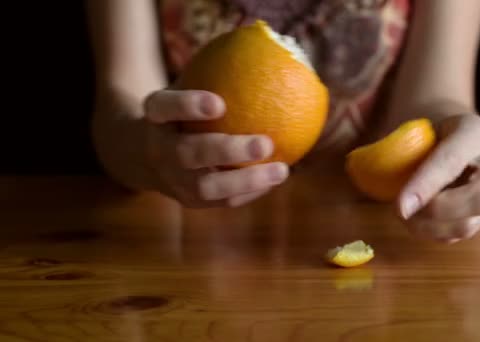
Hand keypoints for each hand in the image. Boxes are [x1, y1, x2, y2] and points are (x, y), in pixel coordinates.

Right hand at [142, 89, 288, 207]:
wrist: (144, 154)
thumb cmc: (179, 115)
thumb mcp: (183, 91)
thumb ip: (214, 78)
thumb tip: (266, 53)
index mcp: (154, 117)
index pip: (163, 107)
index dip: (187, 106)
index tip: (218, 102)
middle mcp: (159, 150)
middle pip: (187, 154)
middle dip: (227, 151)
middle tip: (264, 143)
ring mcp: (172, 181)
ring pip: (206, 187)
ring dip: (247, 180)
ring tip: (281, 170)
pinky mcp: (189, 201)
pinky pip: (222, 201)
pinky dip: (251, 191)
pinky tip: (276, 177)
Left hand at [398, 114, 479, 242]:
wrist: (448, 135)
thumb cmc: (424, 133)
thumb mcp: (411, 129)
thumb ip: (393, 148)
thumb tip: (358, 166)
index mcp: (474, 131)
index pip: (453, 160)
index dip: (425, 185)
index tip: (400, 206)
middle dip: (437, 211)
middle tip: (403, 212)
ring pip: (473, 222)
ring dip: (433, 228)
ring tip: (406, 218)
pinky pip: (465, 233)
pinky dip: (436, 234)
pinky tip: (418, 223)